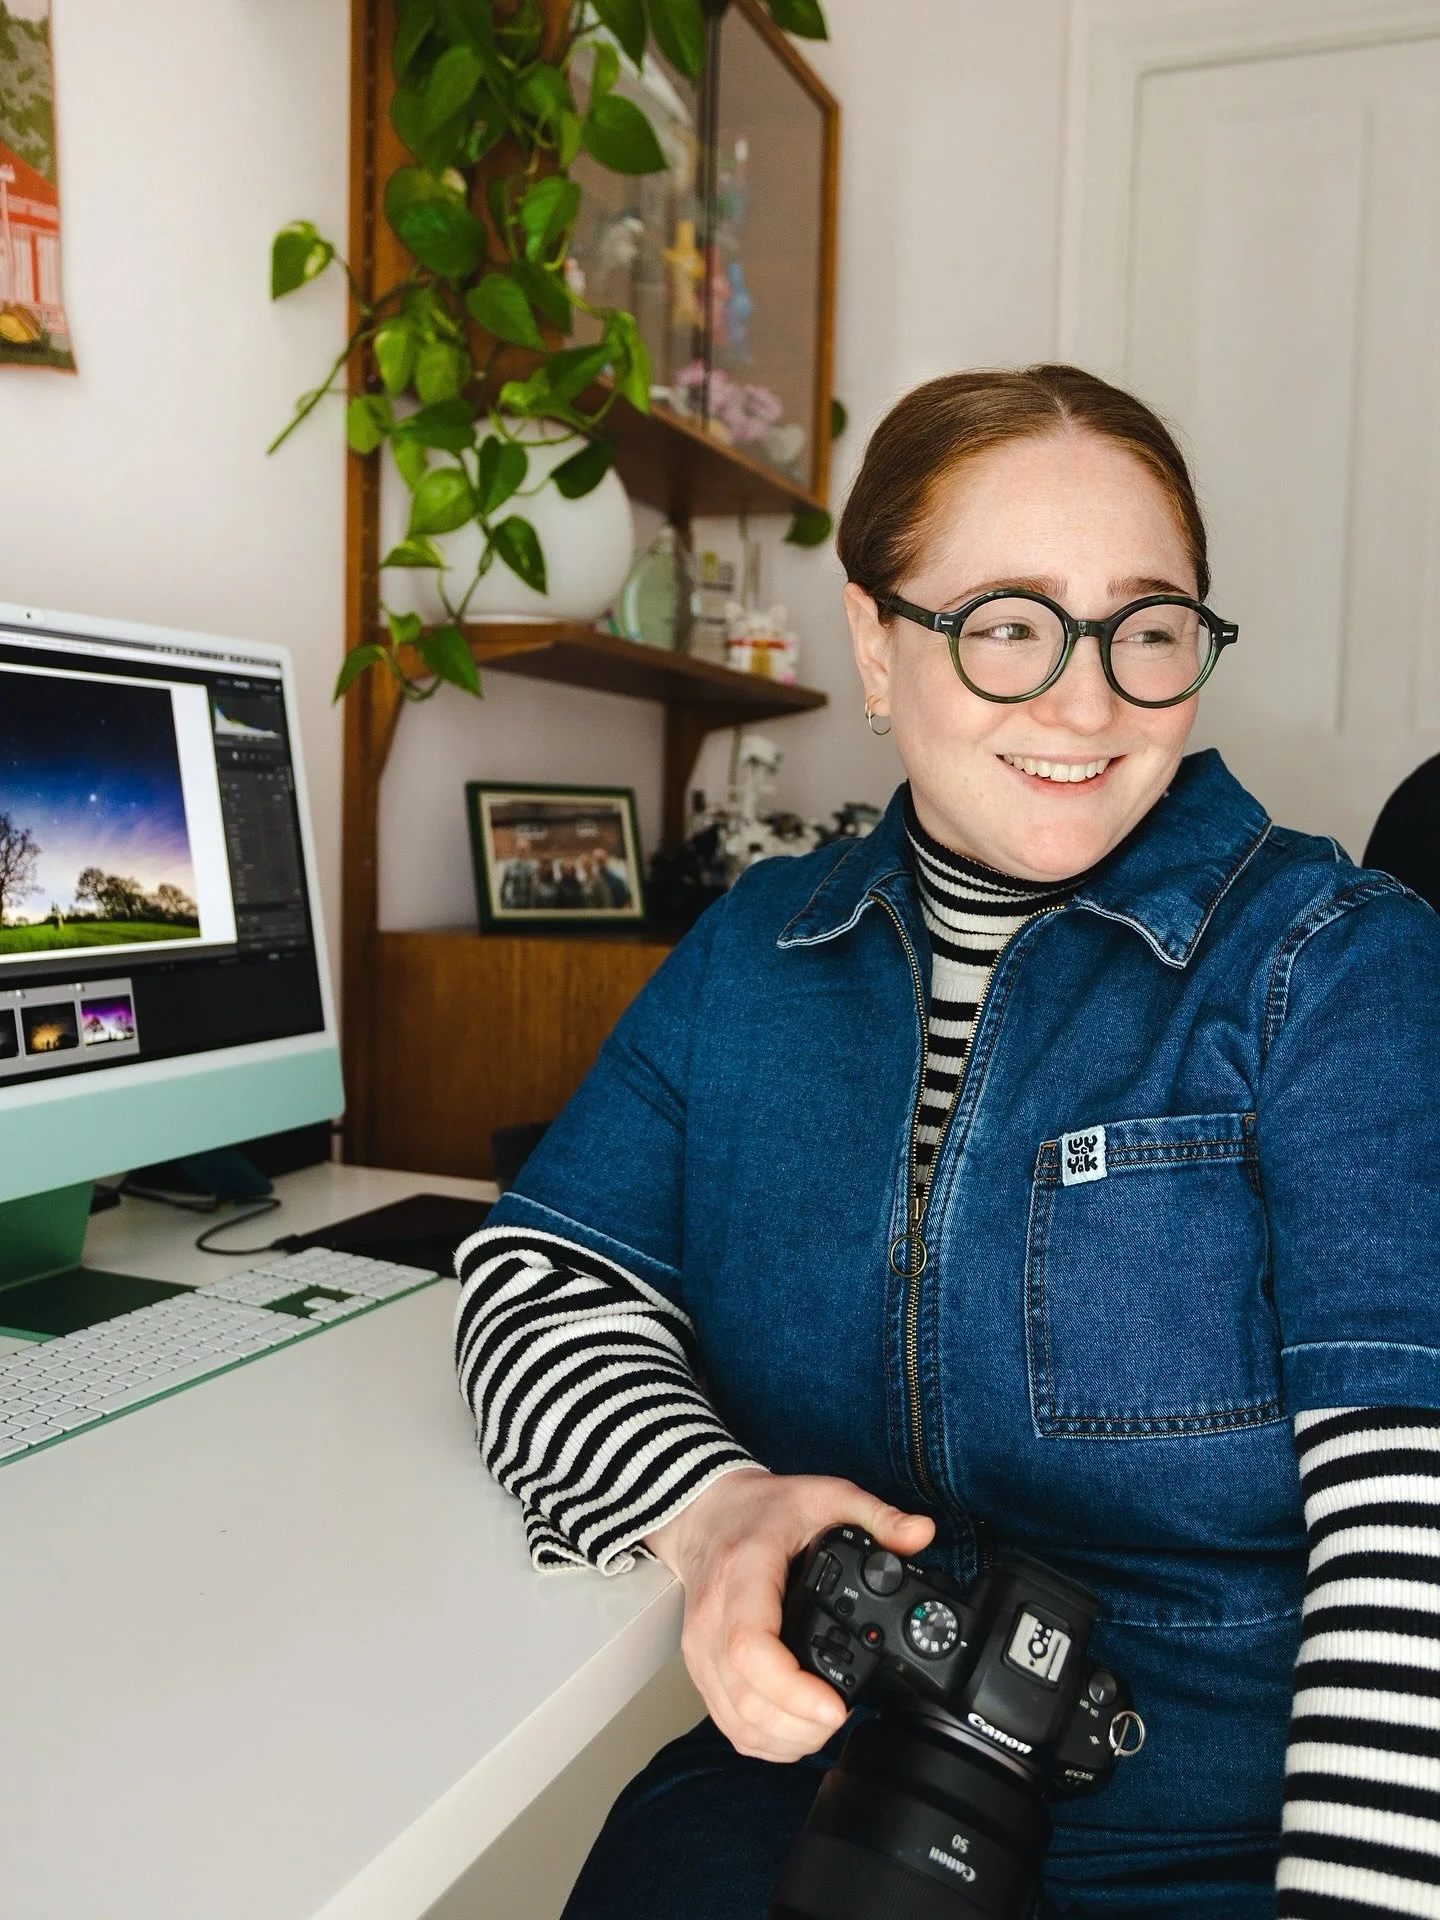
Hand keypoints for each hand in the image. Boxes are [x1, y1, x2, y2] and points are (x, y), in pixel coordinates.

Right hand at [644, 1468, 934, 1762]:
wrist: (706, 1516)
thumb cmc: (760, 1510)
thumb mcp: (823, 1495)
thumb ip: (875, 1515)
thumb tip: (922, 1534)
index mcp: (743, 1575)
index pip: (750, 1647)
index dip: (793, 1690)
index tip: (837, 1706)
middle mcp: (713, 1620)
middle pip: (747, 1700)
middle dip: (804, 1726)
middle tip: (845, 1715)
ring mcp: (701, 1651)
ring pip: (738, 1722)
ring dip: (788, 1739)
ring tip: (827, 1723)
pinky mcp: (702, 1671)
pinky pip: (730, 1724)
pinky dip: (768, 1741)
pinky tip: (798, 1729)